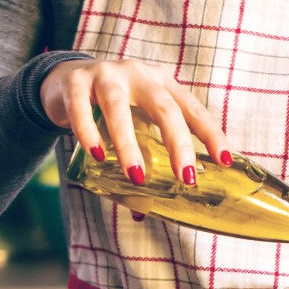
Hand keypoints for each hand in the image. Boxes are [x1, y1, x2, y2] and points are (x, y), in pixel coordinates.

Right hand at [41, 58, 230, 183]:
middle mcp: (138, 75)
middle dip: (178, 144)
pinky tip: (98, 155)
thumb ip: (139, 159)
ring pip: (118, 108)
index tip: (225, 161)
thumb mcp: (132, 124)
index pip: (192, 108)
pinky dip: (89, 133)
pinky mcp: (75, 82)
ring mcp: (105, 74)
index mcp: (161, 84)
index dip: (211, 133)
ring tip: (136, 176)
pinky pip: (81, 109)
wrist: (62, 80)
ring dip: (129, 144)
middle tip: (186, 178)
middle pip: (164, 107)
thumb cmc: (107, 108)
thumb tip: (143, 213)